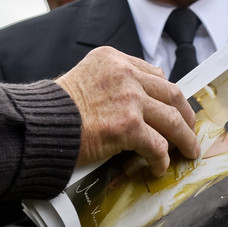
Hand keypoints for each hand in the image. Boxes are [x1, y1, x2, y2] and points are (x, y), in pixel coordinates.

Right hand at [56, 47, 196, 175]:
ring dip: (184, 138)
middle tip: (189, 129)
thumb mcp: (83, 79)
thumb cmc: (54, 111)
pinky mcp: (128, 126)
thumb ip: (110, 84)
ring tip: (188, 151)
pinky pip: (157, 145)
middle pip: (171, 94)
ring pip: (172, 119)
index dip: (167, 95)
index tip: (173, 108)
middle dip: (185, 114)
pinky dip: (162, 158)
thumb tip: (135, 105)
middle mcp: (125, 73)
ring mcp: (129, 99)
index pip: (154, 74)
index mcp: (113, 59)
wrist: (38, 125)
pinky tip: (158, 167)